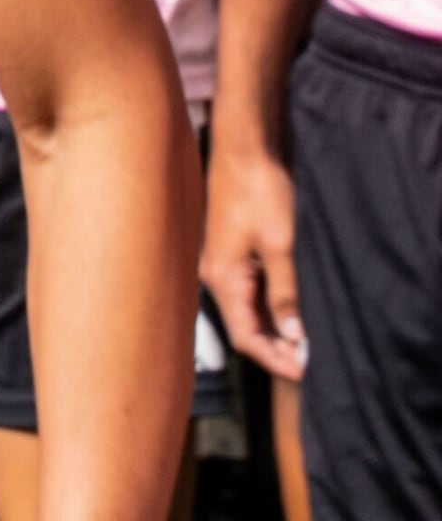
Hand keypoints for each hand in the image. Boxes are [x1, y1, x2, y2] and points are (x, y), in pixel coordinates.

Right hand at [211, 125, 303, 382]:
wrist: (243, 148)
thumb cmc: (258, 191)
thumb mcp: (279, 244)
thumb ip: (284, 292)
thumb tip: (293, 335)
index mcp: (223, 276)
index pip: (245, 336)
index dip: (273, 358)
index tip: (302, 372)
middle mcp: (214, 274)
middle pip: (242, 326)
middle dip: (273, 348)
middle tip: (306, 362)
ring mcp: (219, 262)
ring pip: (244, 309)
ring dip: (271, 329)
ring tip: (302, 342)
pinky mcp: (228, 251)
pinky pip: (244, 291)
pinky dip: (265, 308)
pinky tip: (286, 311)